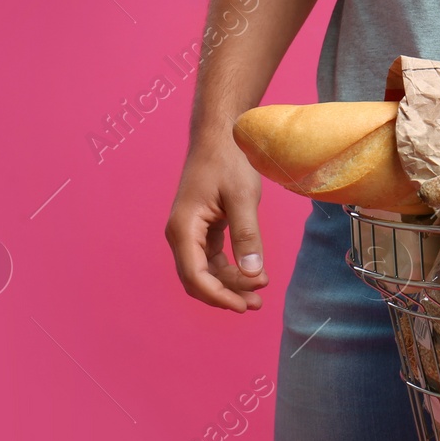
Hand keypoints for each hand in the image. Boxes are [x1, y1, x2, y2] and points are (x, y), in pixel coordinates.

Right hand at [165, 131, 268, 312]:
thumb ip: (247, 236)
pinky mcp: (202, 229)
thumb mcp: (243, 197)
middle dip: (225, 294)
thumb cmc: (228, 161)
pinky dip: (230, 270)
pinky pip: (211, 259)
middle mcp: (180, 234)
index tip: (244, 305)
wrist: (220, 135)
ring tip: (258, 294)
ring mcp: (190, 233)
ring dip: (229, 284)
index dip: (219, 295)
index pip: (195, 275)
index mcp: (183, 228)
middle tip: (256, 304)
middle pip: (197, 279)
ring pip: (205, 271)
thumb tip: (252, 274)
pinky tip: (251, 275)